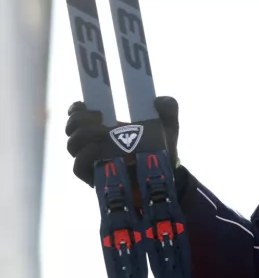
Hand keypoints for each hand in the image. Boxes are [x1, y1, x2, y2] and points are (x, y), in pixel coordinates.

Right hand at [65, 96, 180, 186]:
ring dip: (86, 134)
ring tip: (108, 133)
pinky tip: (105, 150)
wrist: (166, 175)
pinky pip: (78, 166)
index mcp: (105, 126)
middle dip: (80, 119)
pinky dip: (88, 156)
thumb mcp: (168, 125)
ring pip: (72, 145)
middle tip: (100, 117)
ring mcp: (92, 160)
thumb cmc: (161, 148)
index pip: (78, 115)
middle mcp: (93, 142)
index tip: (85, 103)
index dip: (76, 109)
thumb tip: (159, 100)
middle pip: (71, 128)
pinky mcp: (92, 177)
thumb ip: (169, 108)